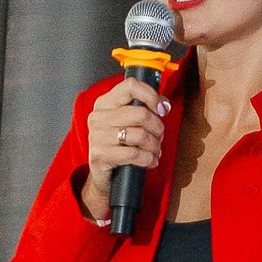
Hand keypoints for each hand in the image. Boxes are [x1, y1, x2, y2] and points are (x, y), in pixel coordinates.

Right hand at [82, 73, 169, 220]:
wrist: (105, 176)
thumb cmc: (120, 146)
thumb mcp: (130, 123)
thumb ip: (146, 108)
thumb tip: (164, 104)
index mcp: (105, 103)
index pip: (131, 86)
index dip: (151, 96)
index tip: (161, 109)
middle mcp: (98, 117)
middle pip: (141, 113)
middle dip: (157, 127)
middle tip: (159, 136)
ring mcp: (96, 136)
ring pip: (140, 135)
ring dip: (154, 145)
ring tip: (155, 150)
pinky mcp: (99, 155)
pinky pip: (134, 153)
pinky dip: (147, 159)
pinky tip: (149, 161)